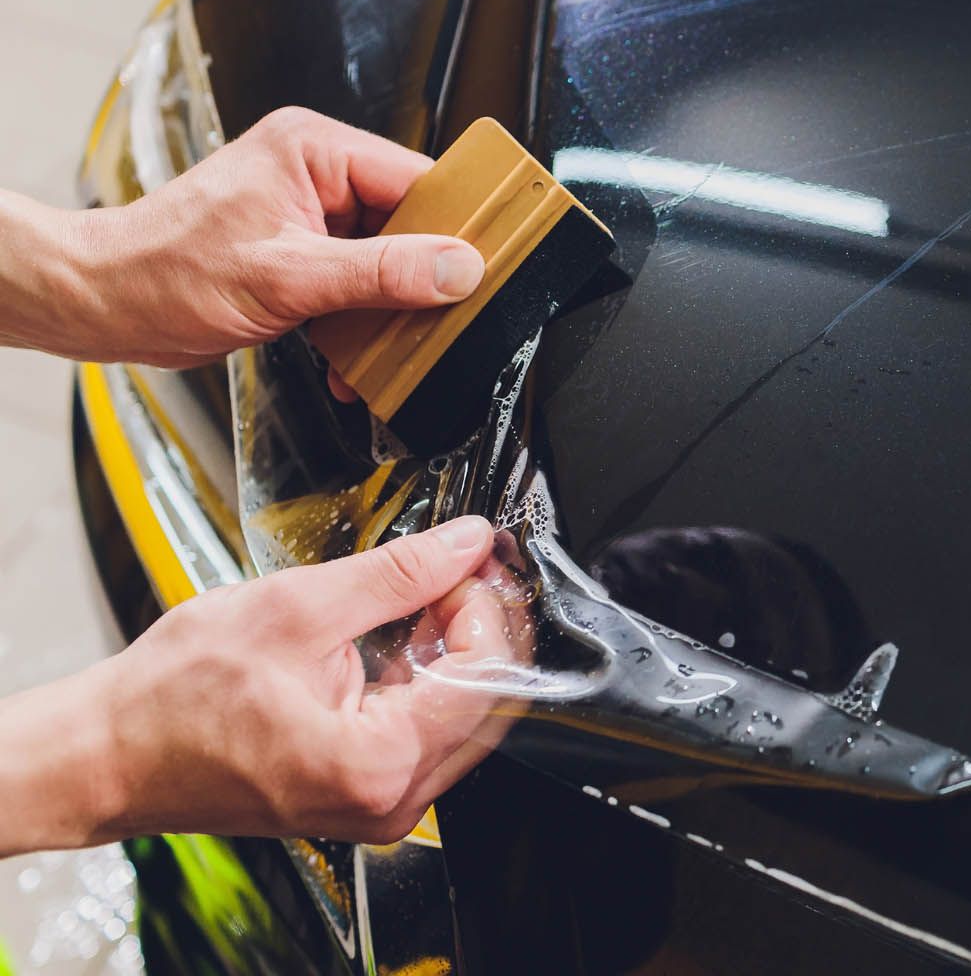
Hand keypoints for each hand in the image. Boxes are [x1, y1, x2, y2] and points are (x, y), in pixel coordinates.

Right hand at [0, 516, 519, 852]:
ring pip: (461, 716)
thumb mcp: (295, 608)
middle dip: (480, 625)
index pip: (486, 678)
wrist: (106, 754)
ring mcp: (378, 805)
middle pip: (485, 701)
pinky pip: (425, 731)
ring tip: (426, 592)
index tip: (470, 562)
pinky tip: (402, 632)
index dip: (487, 608)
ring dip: (454, 648)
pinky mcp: (363, 794)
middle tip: (457, 567)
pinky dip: (425, 677)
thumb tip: (464, 542)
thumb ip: (397, 574)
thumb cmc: (172, 698)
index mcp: (378, 765)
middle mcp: (390, 801)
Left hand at [69, 107, 483, 366]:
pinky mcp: (299, 248)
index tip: (485, 267)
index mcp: (314, 149)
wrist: (103, 304)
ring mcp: (307, 211)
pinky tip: (354, 354)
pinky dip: (360, 319)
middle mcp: (314, 170)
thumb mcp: (289, 278)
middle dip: (421, 278)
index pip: (418, 179)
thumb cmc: (165, 273)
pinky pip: (356, 278)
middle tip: (438, 317)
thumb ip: (382, 273)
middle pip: (408, 221)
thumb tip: (458, 269)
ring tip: (387, 344)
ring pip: (386, 257)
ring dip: (389, 308)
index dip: (456, 226)